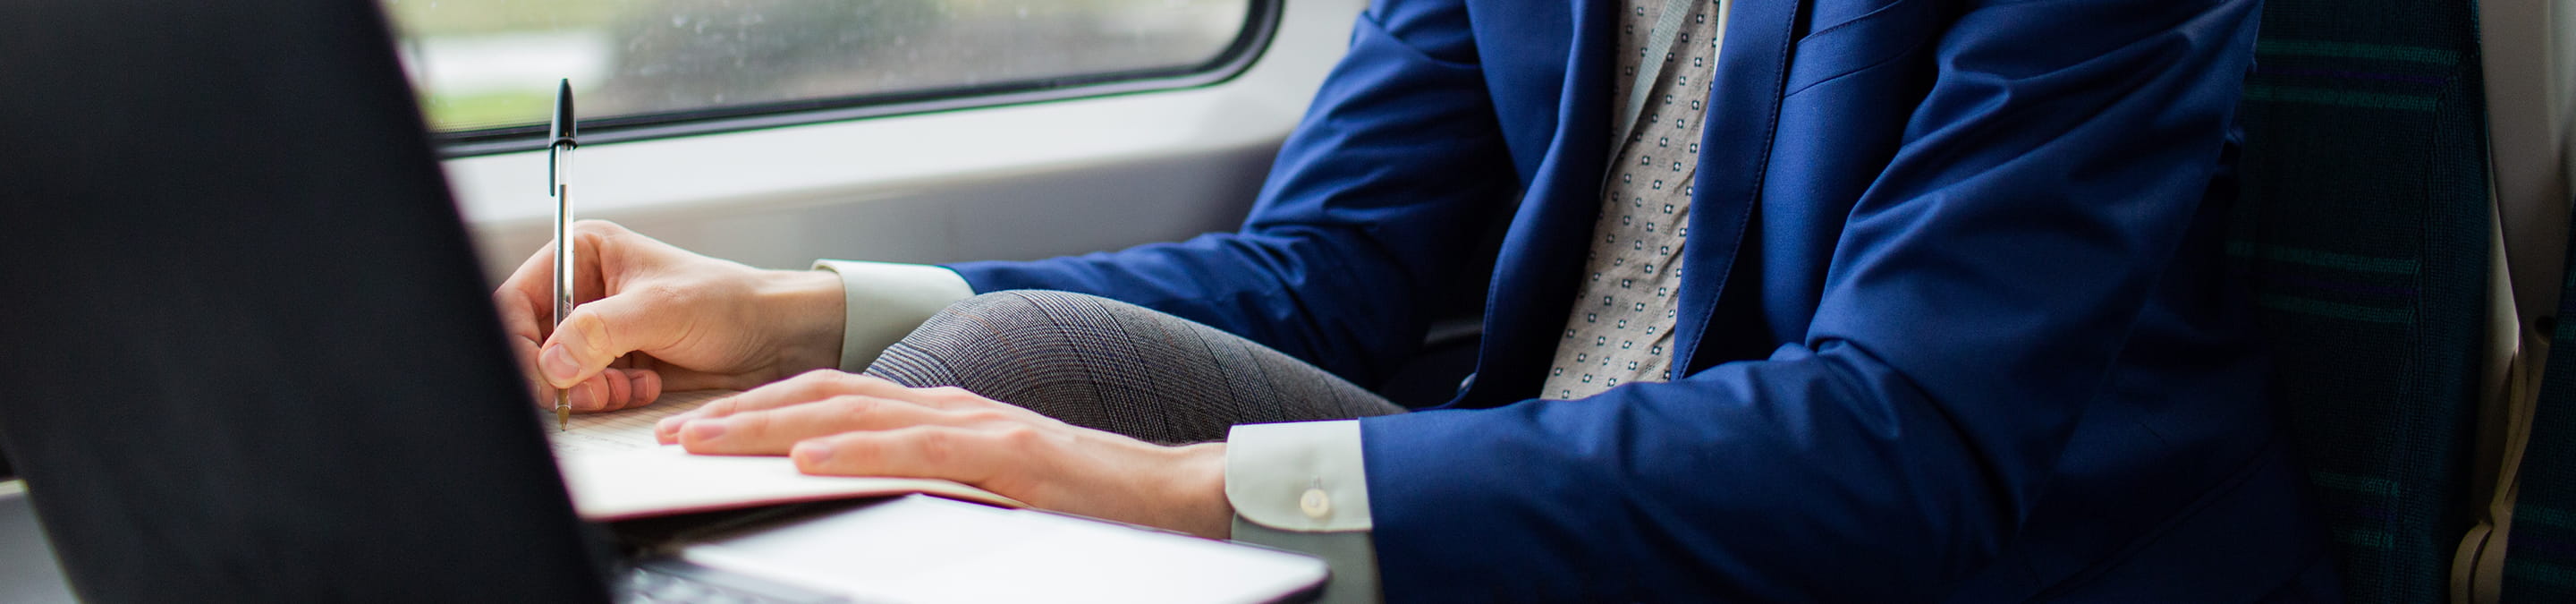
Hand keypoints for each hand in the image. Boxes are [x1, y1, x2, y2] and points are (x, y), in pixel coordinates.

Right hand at [493, 220, 845, 411]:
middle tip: (589, 390)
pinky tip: (643, 386)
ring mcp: (596, 329)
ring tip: (626, 386)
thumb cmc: (729, 303)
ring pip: (552, 373)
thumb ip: (601, 331)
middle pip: (528, 342)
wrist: (773, 339)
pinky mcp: (611, 363)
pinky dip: (605, 397)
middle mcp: (583, 290)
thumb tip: (551, 361)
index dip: (519, 343)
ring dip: (585, 389)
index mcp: (583, 254)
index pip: (516, 301)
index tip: (542, 377)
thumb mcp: (662, 309)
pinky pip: (582, 391)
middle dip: (555, 373)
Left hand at [653, 370, 1234, 538]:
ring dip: (771, 425)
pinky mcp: (1005, 456)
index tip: (695, 431)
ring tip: (709, 440)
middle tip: (672, 434)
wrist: (1173, 495)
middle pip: (823, 393)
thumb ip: (927, 482)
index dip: (757, 410)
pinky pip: (914, 450)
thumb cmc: (1085, 504)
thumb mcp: (987, 490)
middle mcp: (948, 407)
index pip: (831, 400)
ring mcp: (975, 425)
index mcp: (939, 416)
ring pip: (852, 412)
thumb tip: (853, 495)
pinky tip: (807, 458)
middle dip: (740, 412)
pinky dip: (853, 449)